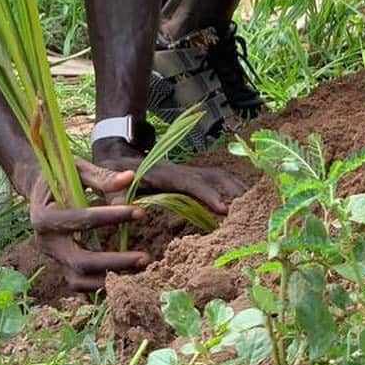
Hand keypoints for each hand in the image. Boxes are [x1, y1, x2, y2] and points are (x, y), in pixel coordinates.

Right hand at [27, 158, 151, 292]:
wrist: (39, 189)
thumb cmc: (61, 175)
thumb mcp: (78, 170)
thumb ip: (101, 177)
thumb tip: (129, 178)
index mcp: (45, 216)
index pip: (83, 220)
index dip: (113, 217)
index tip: (139, 212)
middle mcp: (46, 242)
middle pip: (81, 261)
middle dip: (115, 262)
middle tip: (145, 258)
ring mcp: (52, 258)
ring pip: (80, 279)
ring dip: (110, 279)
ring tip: (139, 271)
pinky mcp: (60, 266)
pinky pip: (79, 284)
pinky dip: (100, 285)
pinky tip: (123, 277)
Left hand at [93, 137, 246, 215]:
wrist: (117, 152)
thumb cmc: (112, 170)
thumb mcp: (107, 180)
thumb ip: (114, 192)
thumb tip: (123, 208)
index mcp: (165, 173)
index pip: (192, 183)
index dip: (208, 194)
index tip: (224, 209)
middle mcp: (181, 171)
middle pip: (216, 177)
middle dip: (235, 192)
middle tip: (254, 212)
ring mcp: (189, 172)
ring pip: (221, 176)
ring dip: (239, 189)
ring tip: (257, 209)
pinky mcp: (191, 178)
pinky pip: (217, 181)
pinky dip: (233, 190)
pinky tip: (245, 204)